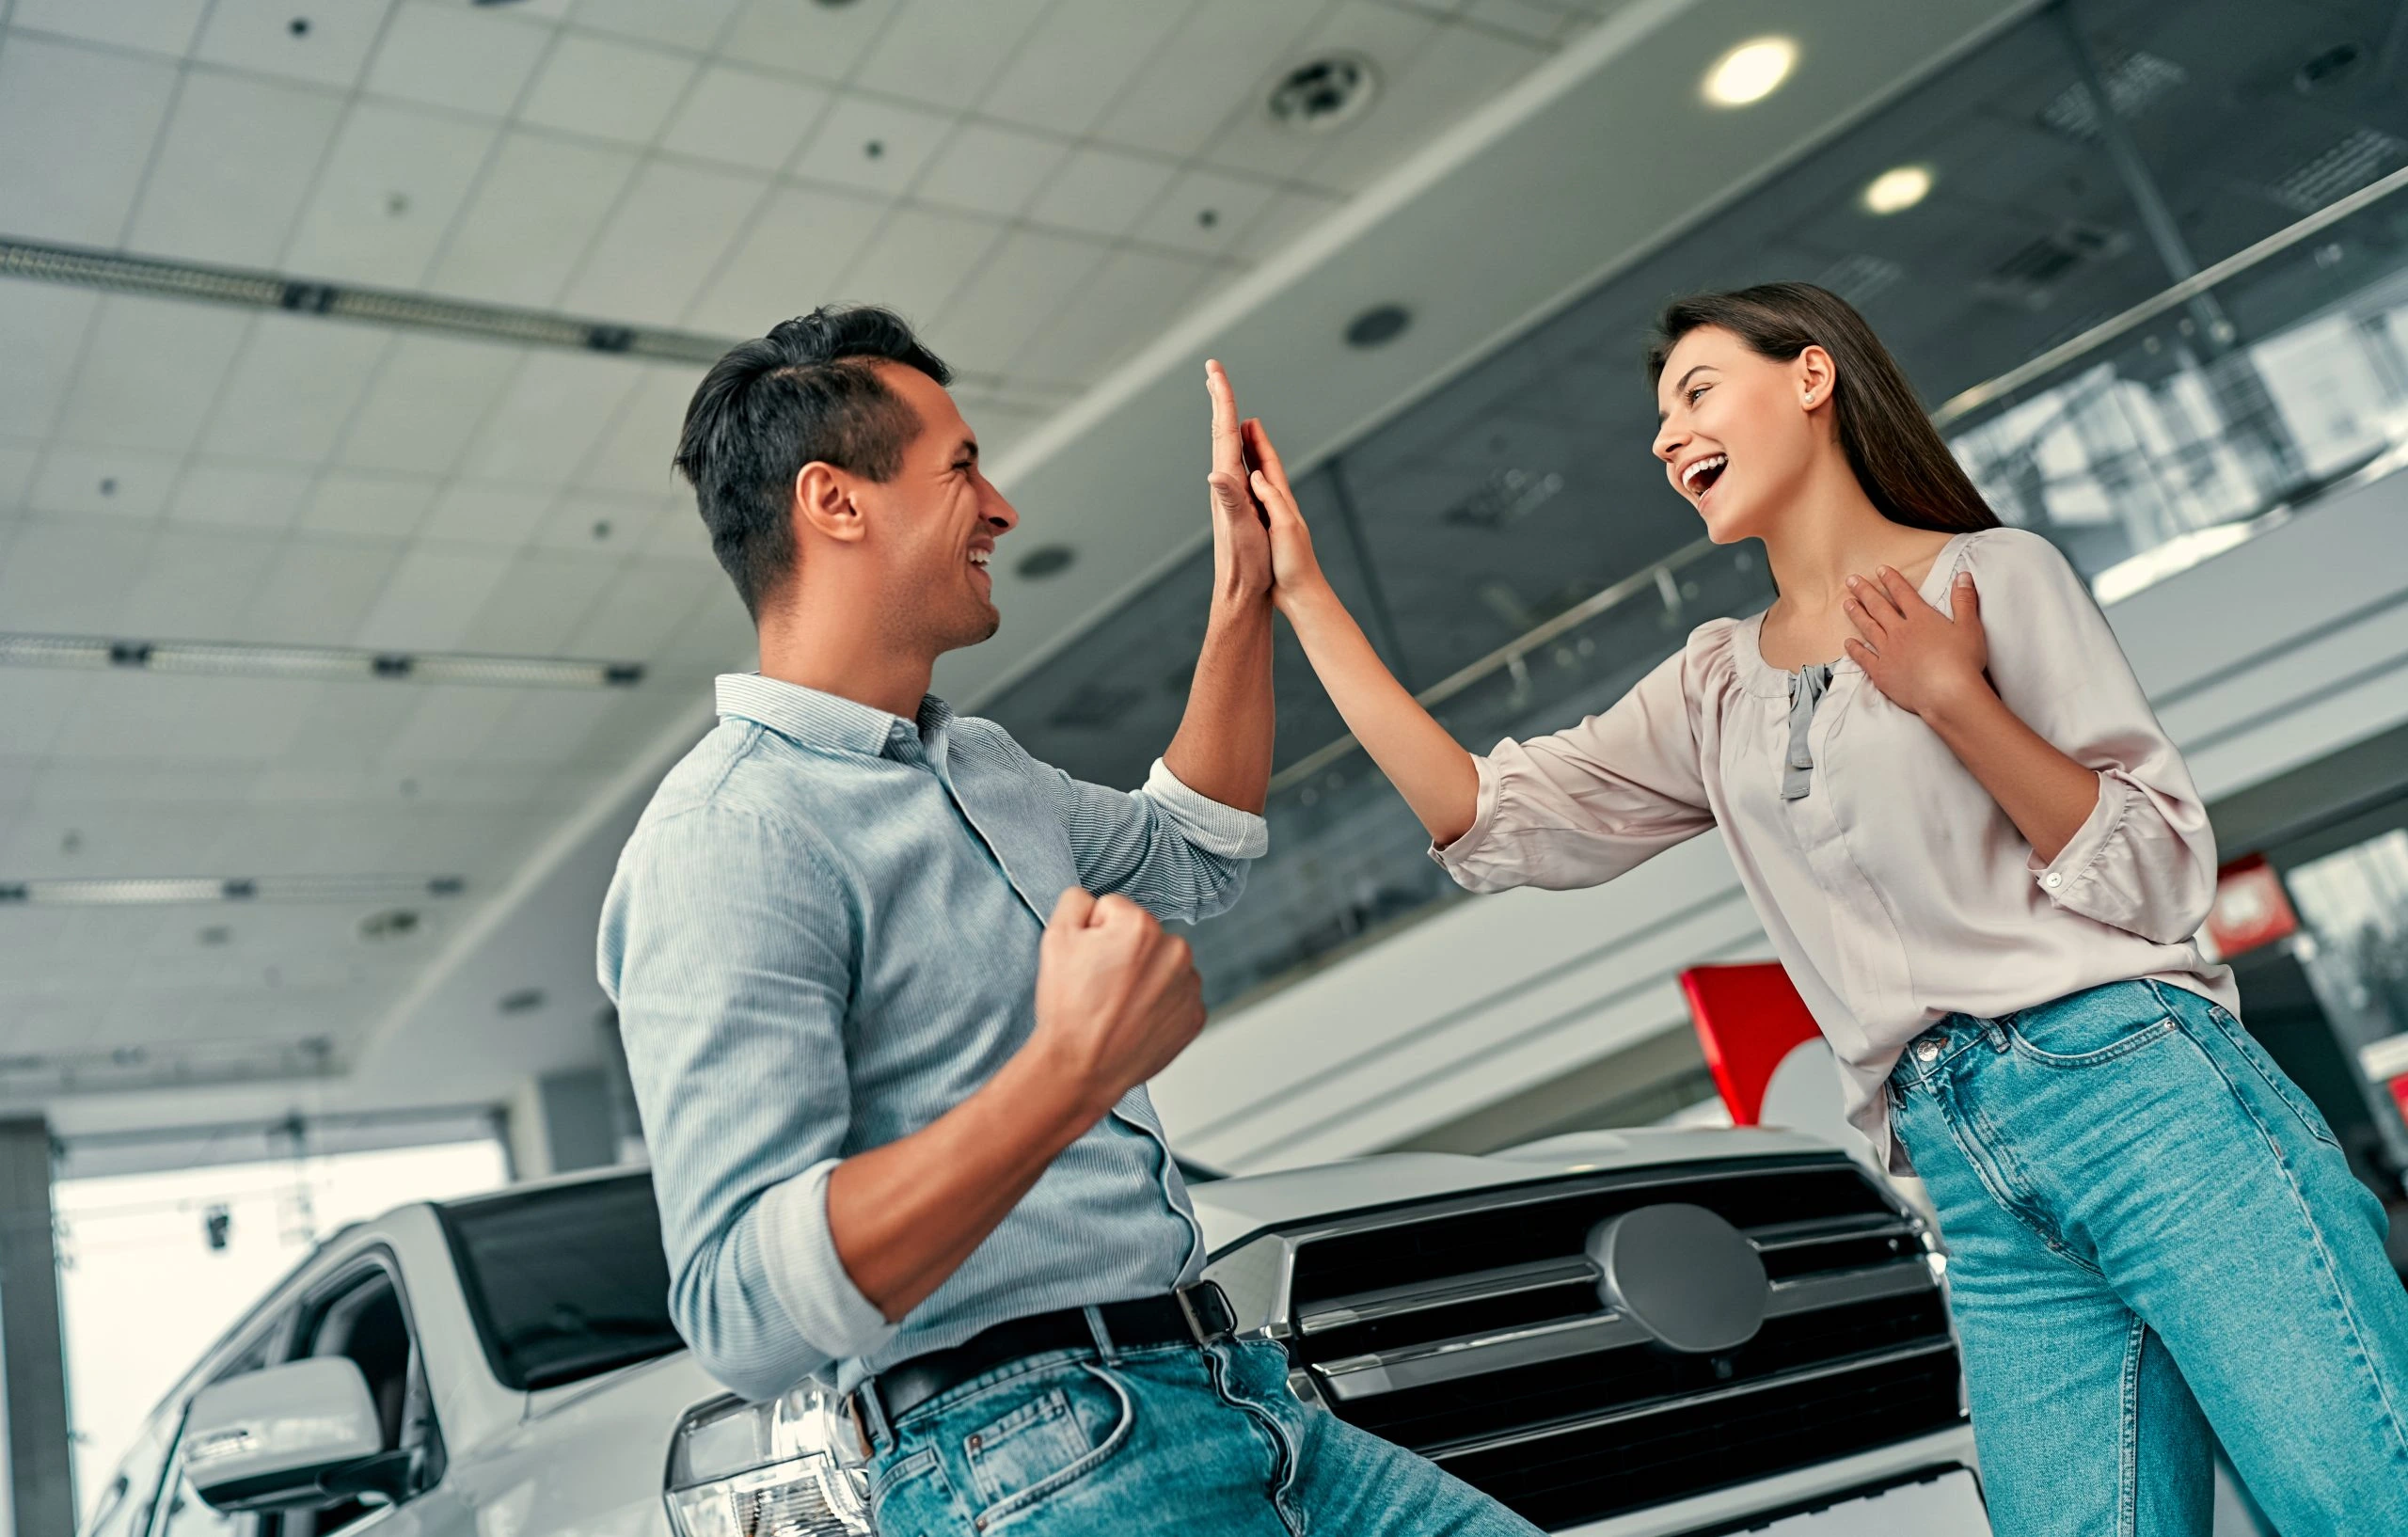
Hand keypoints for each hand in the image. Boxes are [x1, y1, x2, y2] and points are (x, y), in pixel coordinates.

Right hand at [1030, 887, 1205, 1114]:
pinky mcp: (1195, 1015)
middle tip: (1100, 986)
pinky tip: (1135, 1020)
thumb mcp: (1055, 938)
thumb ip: (1076, 901)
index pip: (1113, 910)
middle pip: (1143, 936)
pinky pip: (1176, 996)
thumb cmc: (1068, 1008)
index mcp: (1141, 924)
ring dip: (1145, 977)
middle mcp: (1175, 950)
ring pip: (1162, 965)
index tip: (1088, 962)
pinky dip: (1159, 1005)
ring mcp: (1189, 986)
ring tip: (1117, 1006)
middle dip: (1124, 953)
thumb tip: (1095, 899)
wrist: (1081, 1068)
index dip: (1094, 933)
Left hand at [1204, 360, 1271, 603]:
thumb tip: (1215, 473)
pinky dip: (1236, 442)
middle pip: (1221, 430)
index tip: (1215, 369)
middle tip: (1213, 369)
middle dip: (1220, 397)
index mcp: (1227, 482)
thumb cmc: (1246, 563)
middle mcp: (1224, 482)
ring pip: (1227, 443)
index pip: (1224, 431)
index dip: (1222, 398)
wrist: (1242, 591)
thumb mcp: (1241, 529)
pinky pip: (1236, 461)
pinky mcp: (1237, 502)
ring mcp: (1230, 492)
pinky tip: (1237, 443)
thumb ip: (1231, 499)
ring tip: (1222, 395)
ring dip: (1225, 416)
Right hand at [1234, 413, 1329, 614]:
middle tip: (1242, 423)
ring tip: (1241, 446)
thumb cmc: (1294, 564)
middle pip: (1265, 466)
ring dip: (1251, 461)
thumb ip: (1271, 500)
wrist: (1301, 594)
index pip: (1269, 462)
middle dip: (1253, 443)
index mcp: (1282, 501)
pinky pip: (1256, 500)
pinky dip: (1248, 486)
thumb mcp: (1283, 528)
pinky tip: (1245, 488)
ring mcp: (1274, 517)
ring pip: (1260, 481)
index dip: (1258, 439)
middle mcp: (1279, 505)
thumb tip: (1255, 475)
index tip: (1247, 419)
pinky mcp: (1268, 532)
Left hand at [1844, 567, 1988, 719]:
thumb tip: (1962, 576)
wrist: (1947, 693)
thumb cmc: (1962, 661)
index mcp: (1921, 619)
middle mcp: (1900, 632)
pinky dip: (1854, 650)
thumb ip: (1964, 600)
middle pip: (1879, 607)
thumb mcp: (1969, 626)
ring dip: (1857, 614)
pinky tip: (1848, 643)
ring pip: (1868, 628)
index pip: (1903, 594)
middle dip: (1864, 591)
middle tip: (1850, 580)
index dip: (1891, 580)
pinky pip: (1864, 658)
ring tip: (1847, 603)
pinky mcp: (1882, 673)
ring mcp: (1888, 652)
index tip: (1880, 570)